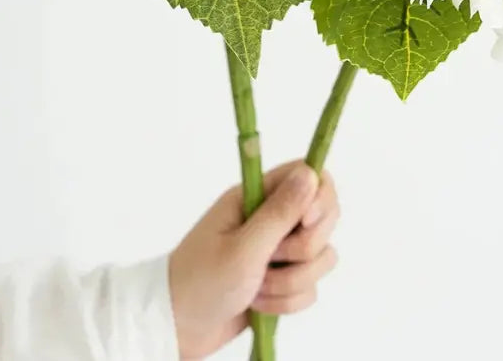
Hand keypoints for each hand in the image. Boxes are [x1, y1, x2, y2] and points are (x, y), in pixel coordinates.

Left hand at [169, 161, 339, 359]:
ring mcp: (278, 248)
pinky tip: (259, 304)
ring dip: (292, 281)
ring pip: (320, 255)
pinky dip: (289, 301)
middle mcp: (271, 217)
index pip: (310, 173)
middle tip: (273, 257)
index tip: (306, 222)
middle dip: (306, 248)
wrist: (178, 330)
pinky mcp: (283, 279)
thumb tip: (310, 173)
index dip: (319, 196)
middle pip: (324, 216)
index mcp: (257, 195)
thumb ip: (280, 212)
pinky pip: (310, 286)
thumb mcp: (242, 248)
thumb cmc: (201, 283)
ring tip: (258, 289)